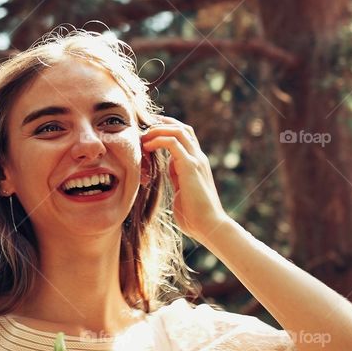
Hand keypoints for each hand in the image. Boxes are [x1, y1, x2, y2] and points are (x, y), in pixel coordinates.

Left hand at [141, 115, 227, 242]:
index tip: (149, 132)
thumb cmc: (194, 215)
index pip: (184, 137)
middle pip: (182, 128)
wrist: (208, 225)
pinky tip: (147, 147)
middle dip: (161, 124)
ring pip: (178, 131)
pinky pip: (173, 143)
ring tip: (143, 138)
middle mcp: (198, 158)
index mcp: (196, 163)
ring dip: (158, 130)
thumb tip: (168, 170)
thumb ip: (177, 177)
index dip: (167, 130)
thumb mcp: (182, 190)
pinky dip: (158, 140)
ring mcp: (196, 160)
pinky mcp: (190, 166)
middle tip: (143, 130)